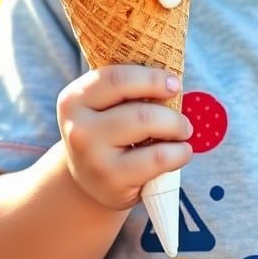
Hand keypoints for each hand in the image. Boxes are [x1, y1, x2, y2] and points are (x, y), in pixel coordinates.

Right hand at [56, 65, 193, 209]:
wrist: (90, 179)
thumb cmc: (108, 130)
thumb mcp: (107, 105)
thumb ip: (130, 88)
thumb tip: (172, 80)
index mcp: (74, 99)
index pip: (117, 79)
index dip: (151, 78)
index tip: (175, 83)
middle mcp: (78, 128)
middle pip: (140, 110)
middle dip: (171, 112)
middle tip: (183, 120)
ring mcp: (93, 158)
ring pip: (149, 130)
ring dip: (177, 128)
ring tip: (183, 133)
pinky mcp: (112, 181)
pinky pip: (159, 158)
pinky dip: (180, 153)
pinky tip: (181, 153)